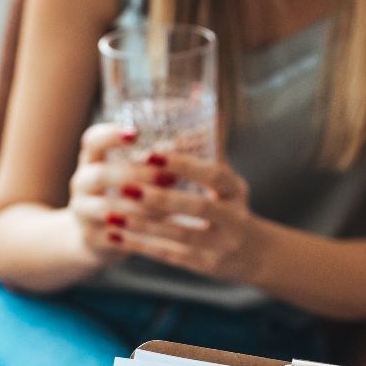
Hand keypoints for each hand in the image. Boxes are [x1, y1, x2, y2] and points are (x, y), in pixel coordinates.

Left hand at [68, 126, 256, 281]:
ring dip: (144, 225)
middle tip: (125, 188)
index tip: (151, 155)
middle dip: (161, 198)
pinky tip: (117, 238)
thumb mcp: (226, 182)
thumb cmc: (230, 208)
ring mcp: (221, 245)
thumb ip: (209, 150)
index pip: (214, 174)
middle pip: (198, 207)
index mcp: (236, 190)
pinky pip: (169, 256)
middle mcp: (233, 217)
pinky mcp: (205, 266)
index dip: (184, 165)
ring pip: (180, 235)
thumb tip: (194, 99)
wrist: (253, 254)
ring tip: (112, 215)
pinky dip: (141, 246)